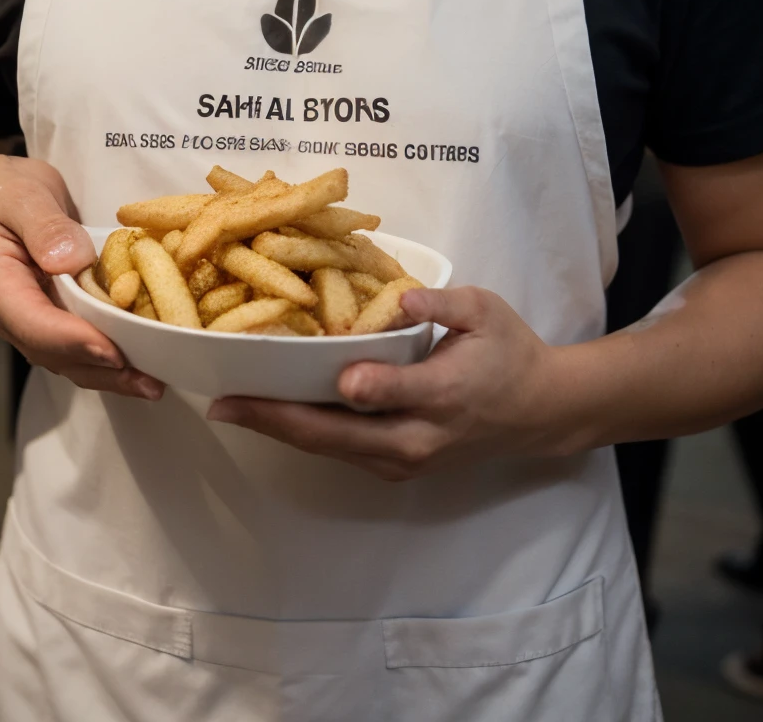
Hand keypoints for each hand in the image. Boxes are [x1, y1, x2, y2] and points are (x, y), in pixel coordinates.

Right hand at [0, 155, 162, 400]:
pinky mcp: (59, 317)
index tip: (112, 351)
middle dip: (102, 371)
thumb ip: (42, 225)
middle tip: (150, 381)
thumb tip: (70, 261)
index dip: (73, 341)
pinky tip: (147, 362)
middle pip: (56, 354)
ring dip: (112, 375)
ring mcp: (38, 321)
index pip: (32, 323)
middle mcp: (16, 315)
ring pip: (72, 359)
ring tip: (155, 382)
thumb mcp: (17, 196)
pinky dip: (114, 357)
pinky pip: (84, 344)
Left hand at [207, 286, 562, 479]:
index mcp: (444, 394)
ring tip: (231, 406)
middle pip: (338, 435)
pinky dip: (301, 433)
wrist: (538, 412)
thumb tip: (399, 296)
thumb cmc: (508, 351)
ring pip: (331, 450)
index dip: (356, 385)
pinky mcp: (395, 466)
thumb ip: (442, 302)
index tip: (310, 372)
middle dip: (276, 419)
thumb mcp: (485, 310)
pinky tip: (268, 413)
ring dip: (279, 430)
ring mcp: (404, 460)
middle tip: (224, 403)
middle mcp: (417, 437)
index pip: (390, 393)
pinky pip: (340, 452)